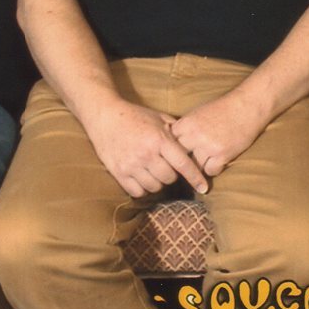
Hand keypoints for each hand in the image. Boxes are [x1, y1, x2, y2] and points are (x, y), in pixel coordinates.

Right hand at [87, 97, 204, 196]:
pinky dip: (142, 188)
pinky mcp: (118, 173)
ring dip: (157, 182)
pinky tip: (142, 177)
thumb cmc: (135, 116)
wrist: (105, 116)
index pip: (183, 164)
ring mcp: (131, 165)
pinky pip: (137, 192)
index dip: (195, 178)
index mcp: (159, 140)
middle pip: (169, 178)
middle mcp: (146, 154)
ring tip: (153, 171)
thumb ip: (176, 130)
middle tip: (166, 167)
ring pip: (154, 187)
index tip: (203, 188)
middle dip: (172, 175)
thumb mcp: (159, 118)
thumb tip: (192, 143)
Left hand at [170, 92, 268, 178]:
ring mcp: (209, 146)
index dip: (171, 151)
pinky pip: (210, 171)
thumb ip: (184, 127)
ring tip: (204, 163)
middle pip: (179, 158)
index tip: (173, 156)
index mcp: (186, 123)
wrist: (248, 106)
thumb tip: (171, 141)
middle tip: (186, 166)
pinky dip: (213, 169)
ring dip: (199, 167)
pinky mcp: (223, 154)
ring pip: (194, 167)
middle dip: (182, 162)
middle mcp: (195, 135)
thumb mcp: (198, 113)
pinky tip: (217, 162)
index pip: (169, 144)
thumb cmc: (223, 108)